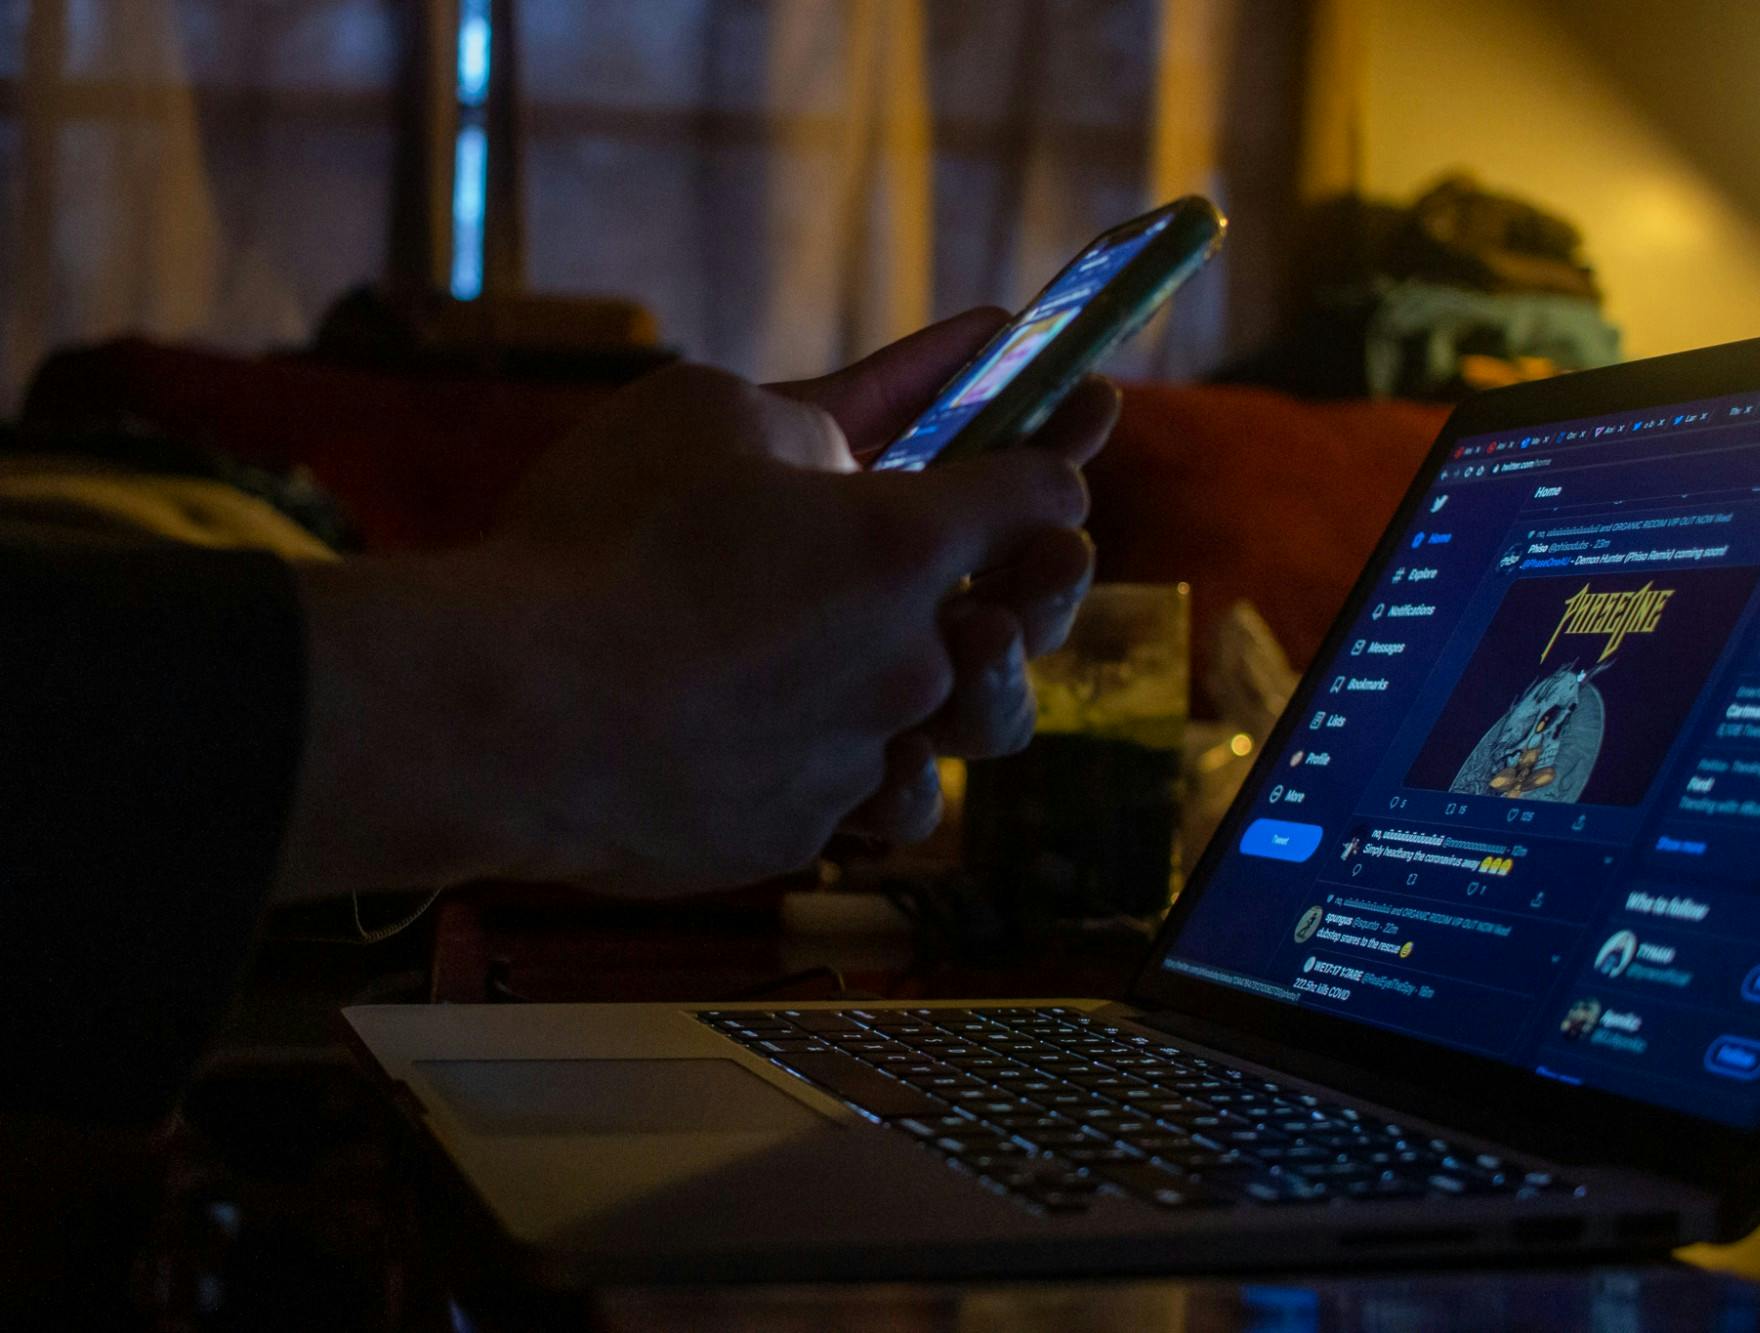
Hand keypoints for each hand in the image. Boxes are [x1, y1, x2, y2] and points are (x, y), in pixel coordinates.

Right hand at [278, 354, 1095, 898]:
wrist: (496, 712)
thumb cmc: (592, 544)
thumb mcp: (703, 413)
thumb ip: (819, 410)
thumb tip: (874, 418)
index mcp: (904, 542)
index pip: (1036, 492)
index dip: (1058, 448)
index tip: (1069, 431)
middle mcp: (910, 662)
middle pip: (1021, 626)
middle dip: (1034, 583)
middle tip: (1037, 558)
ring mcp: (859, 759)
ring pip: (955, 735)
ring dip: (954, 690)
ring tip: (927, 659)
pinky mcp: (796, 830)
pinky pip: (854, 793)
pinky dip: (842, 755)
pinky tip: (802, 727)